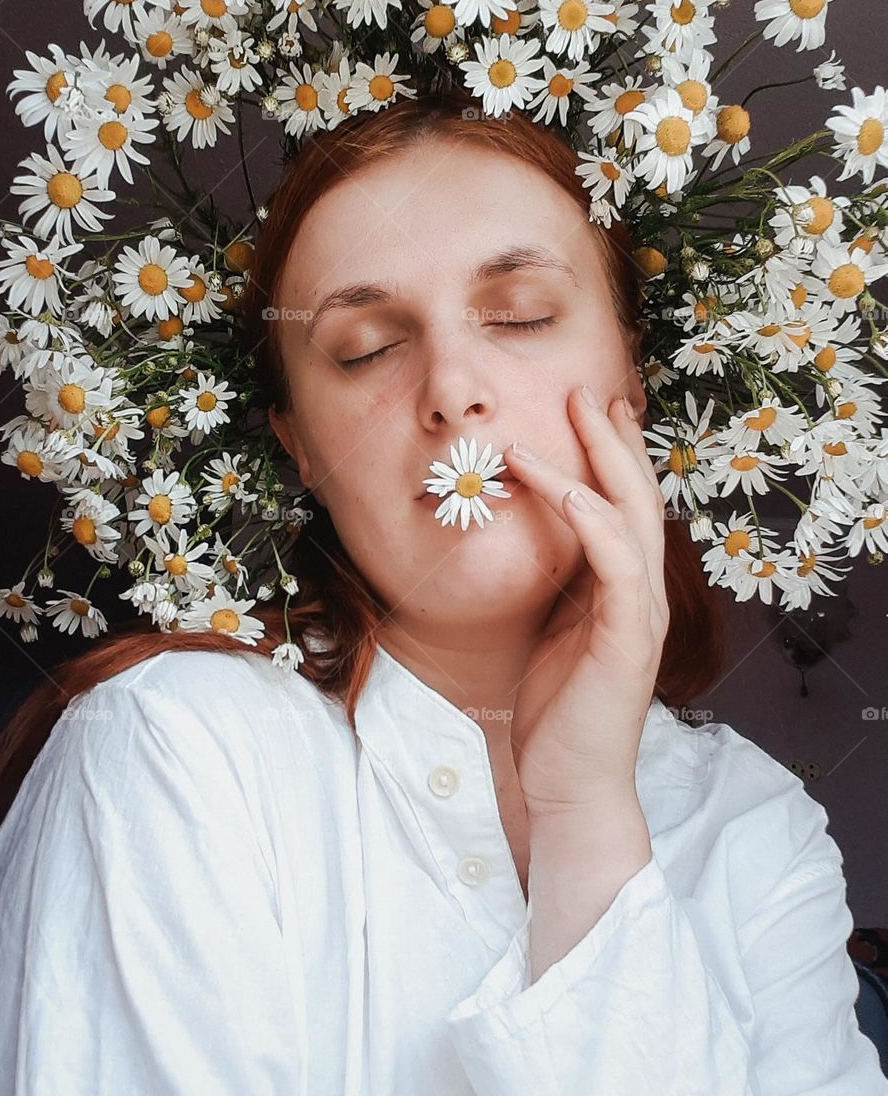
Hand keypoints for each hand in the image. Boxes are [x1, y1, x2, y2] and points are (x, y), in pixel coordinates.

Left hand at [504, 384, 668, 818]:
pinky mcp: (626, 640)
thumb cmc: (556, 712)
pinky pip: (615, 564)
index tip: (594, 410)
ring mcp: (639, 616)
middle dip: (614, 440)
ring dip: (603, 460)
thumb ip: (560, 586)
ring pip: (632, 518)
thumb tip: (535, 540)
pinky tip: (564, 485)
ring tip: (578, 413)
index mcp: (622, 592)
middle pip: (638, 498)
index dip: (613, 456)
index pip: (625, 509)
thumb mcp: (553, 631)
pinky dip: (592, 518)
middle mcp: (640, 595)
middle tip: (591, 390)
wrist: (566, 785)